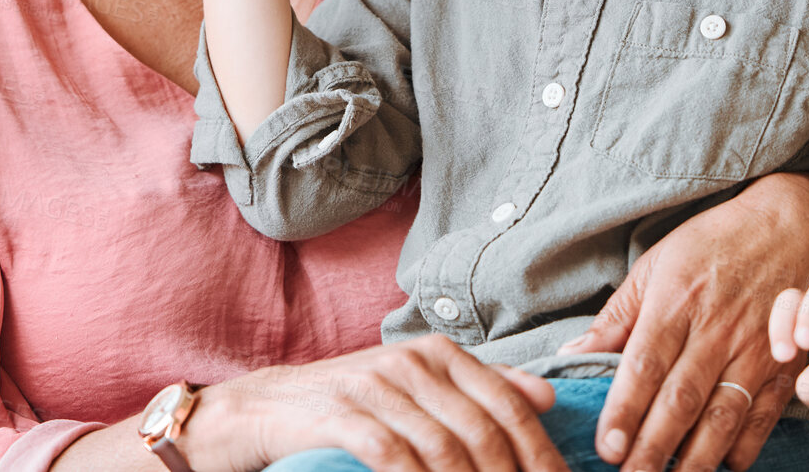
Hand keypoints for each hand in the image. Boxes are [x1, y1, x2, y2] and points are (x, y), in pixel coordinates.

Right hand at [180, 334, 567, 471]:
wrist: (262, 407)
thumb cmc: (349, 401)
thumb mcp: (416, 385)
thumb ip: (479, 386)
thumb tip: (546, 395)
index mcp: (439, 353)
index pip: (508, 405)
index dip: (539, 455)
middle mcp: (412, 361)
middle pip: (483, 431)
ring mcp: (375, 385)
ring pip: (445, 448)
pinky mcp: (340, 414)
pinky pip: (393, 455)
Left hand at [552, 172, 808, 471]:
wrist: (790, 226)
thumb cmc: (713, 243)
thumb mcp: (656, 264)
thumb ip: (616, 316)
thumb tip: (573, 354)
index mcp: (676, 301)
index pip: (644, 365)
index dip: (624, 410)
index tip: (606, 447)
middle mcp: (715, 329)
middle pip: (680, 400)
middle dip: (652, 448)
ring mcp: (754, 349)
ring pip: (721, 416)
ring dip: (695, 459)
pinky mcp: (783, 364)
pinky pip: (763, 416)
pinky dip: (745, 447)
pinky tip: (725, 467)